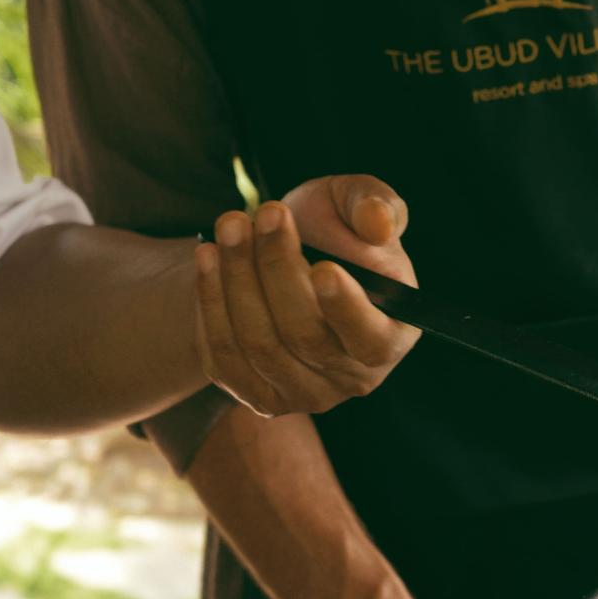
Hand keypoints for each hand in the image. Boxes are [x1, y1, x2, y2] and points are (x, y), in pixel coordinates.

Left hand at [193, 174, 420, 416]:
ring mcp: (302, 393)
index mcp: (390, 337)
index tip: (323, 268)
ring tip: (229, 224)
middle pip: (305, 335)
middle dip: (278, 268)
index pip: (370, 339)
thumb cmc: (331, 233)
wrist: (276, 258)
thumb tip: (377, 224)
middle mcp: (351, 378)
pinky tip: (207, 256)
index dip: (347, 308)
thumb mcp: (356, 204)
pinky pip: (225, 355)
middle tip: (263, 213)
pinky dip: (211, 301)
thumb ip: (376, 205)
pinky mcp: (256, 394)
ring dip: (237, 278)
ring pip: (260, 344)